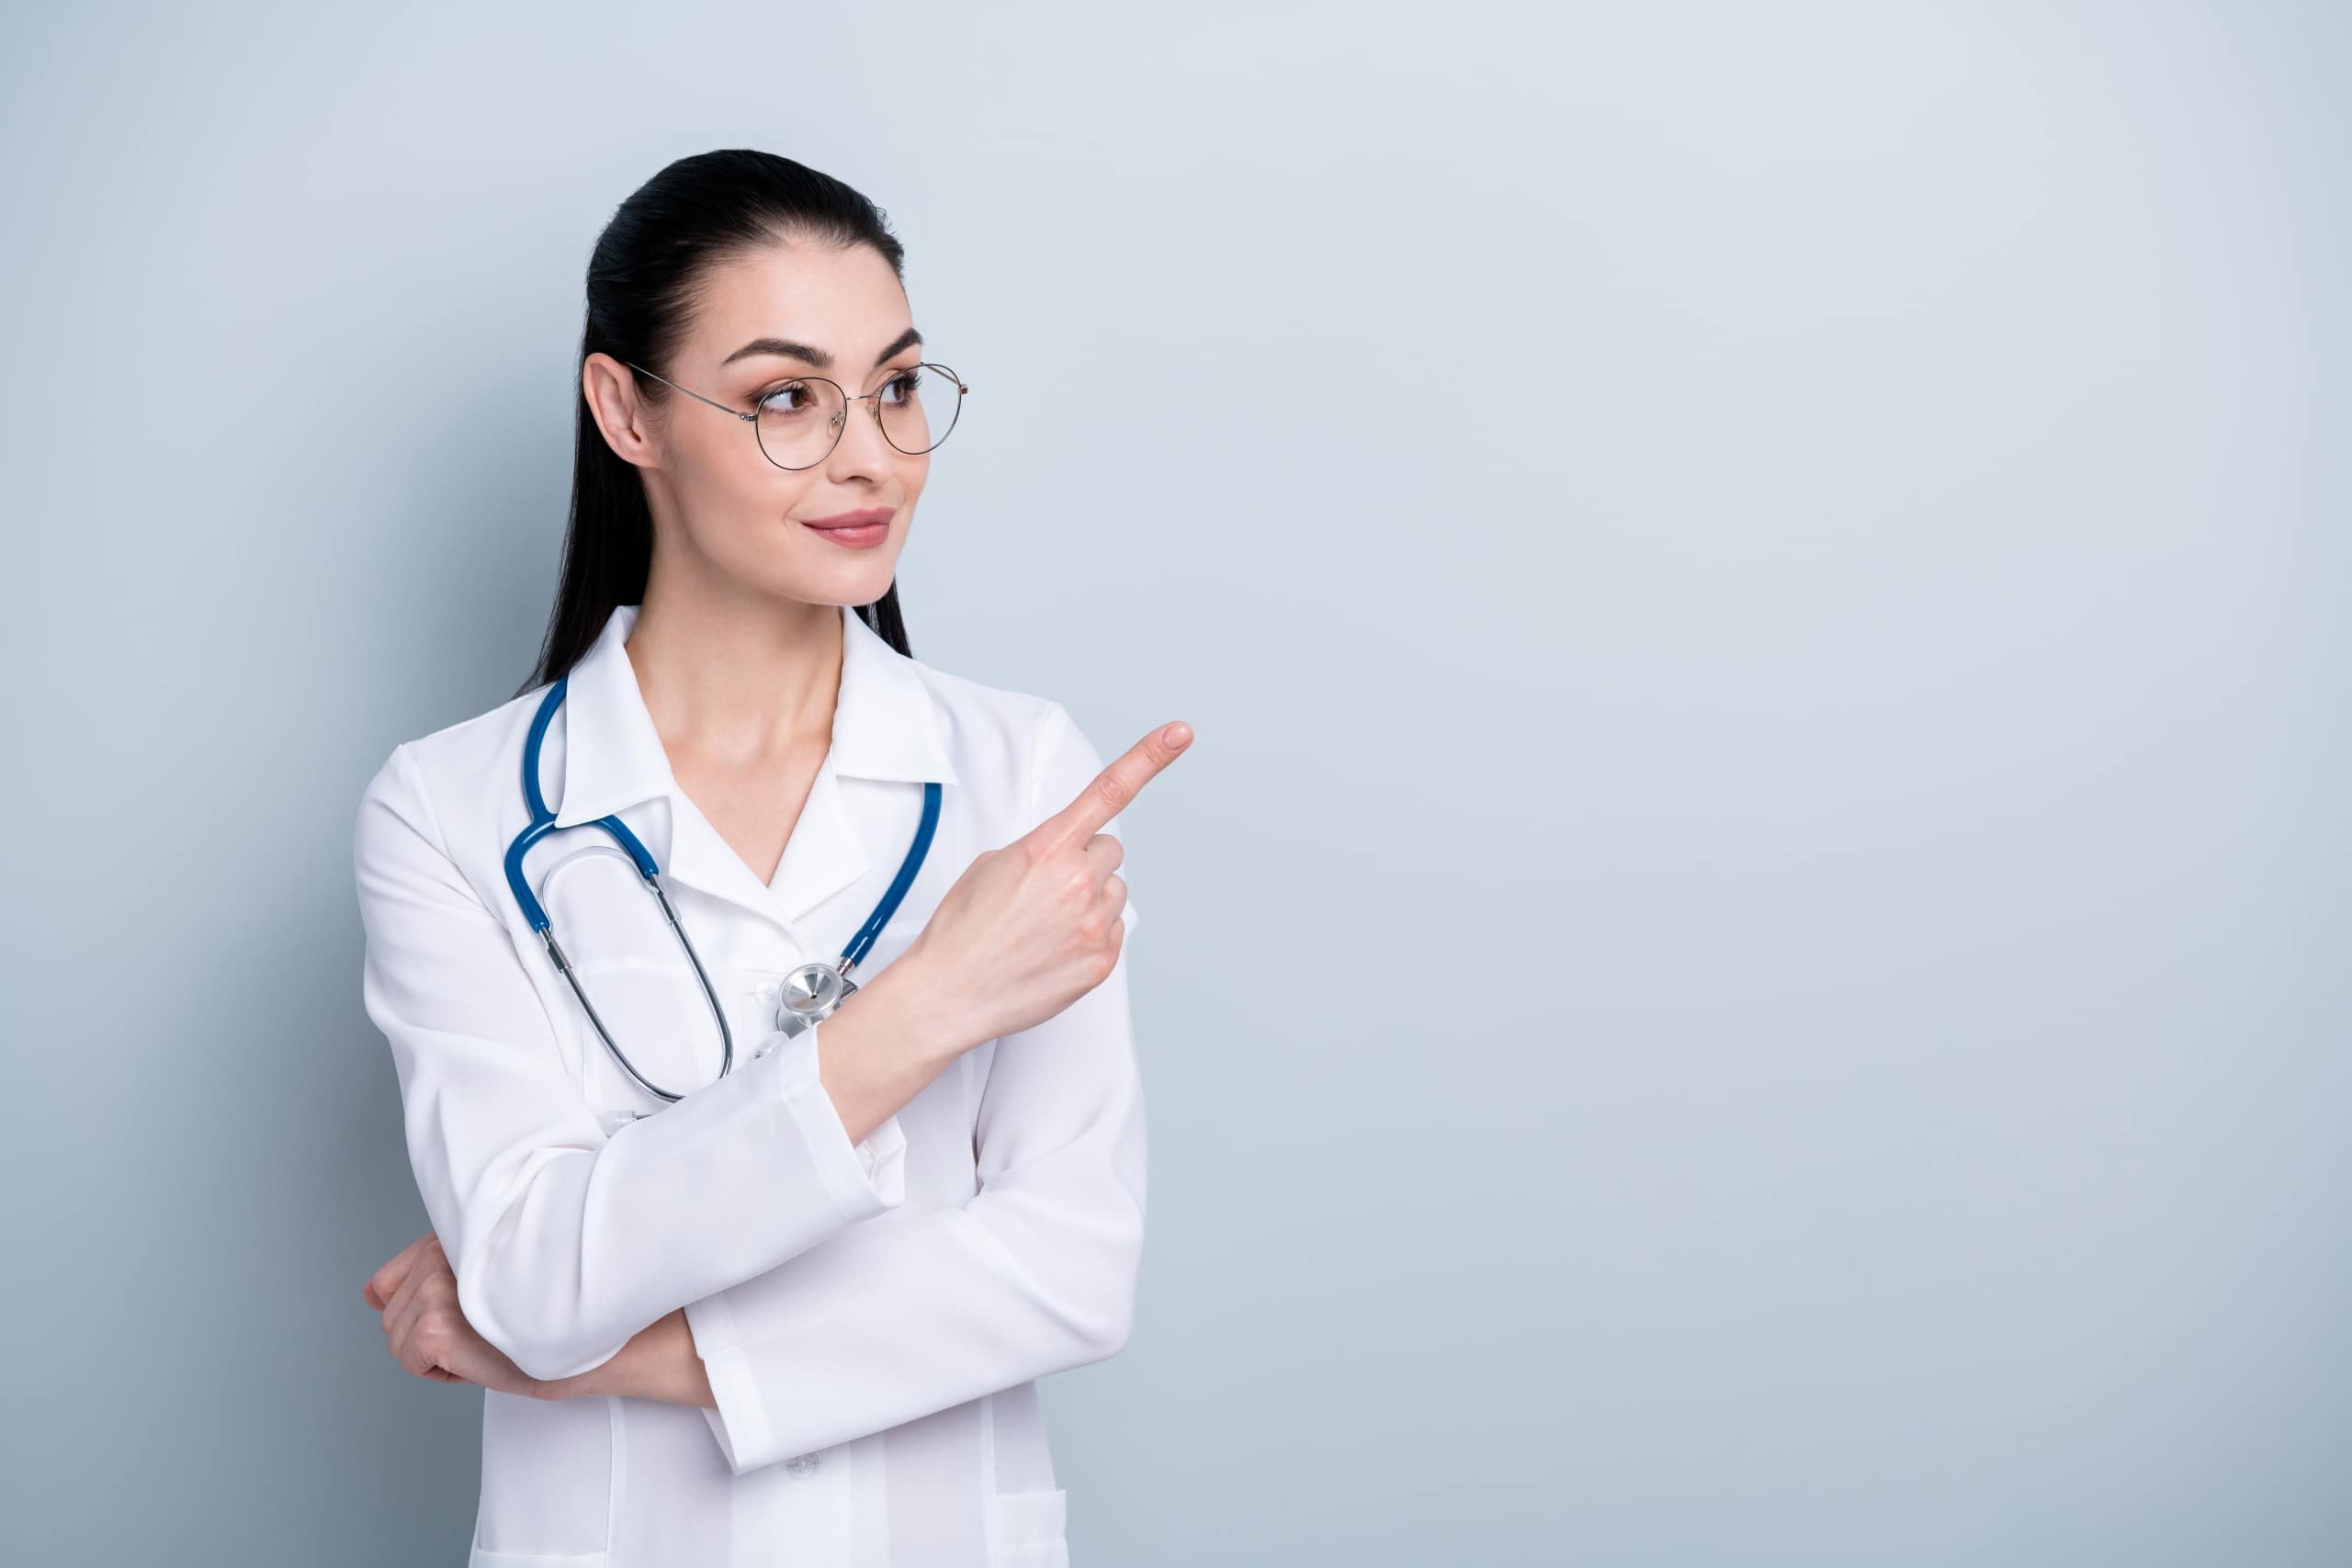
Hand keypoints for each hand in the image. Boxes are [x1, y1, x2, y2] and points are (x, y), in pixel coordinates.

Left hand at [362, 1230, 543, 1398]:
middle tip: (478, 1327)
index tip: (451, 1314)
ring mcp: (436, 1288)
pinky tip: (475, 1356)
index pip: (390, 1279)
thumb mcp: (473, 1282)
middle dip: (429, 1332)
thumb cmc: (534, 1312)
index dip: (413, 1307)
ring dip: (435, 1352)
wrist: (572, 1342)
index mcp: (449, 1237)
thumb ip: (419, 1278)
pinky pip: (410, 1361)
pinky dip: (440, 1371)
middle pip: (391, 1314)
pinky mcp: (434, 1326)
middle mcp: (439, 1254)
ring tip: (479, 1339)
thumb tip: (368, 1295)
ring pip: (396, 1340)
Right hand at [898, 718, 1189, 1052]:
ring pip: (1113, 891)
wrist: (951, 992)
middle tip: (1047, 889)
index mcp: (1047, 849)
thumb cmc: (964, 930)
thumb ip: (1042, 849)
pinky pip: (1112, 930)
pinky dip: (1089, 935)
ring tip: (1045, 924)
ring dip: (1089, 900)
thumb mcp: (993, 865)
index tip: (1179, 733)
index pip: (1108, 792)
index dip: (1150, 758)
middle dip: (1085, 862)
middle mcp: (1078, 882)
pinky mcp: (1101, 960)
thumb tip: (1068, 857)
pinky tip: (1054, 948)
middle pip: (1109, 851)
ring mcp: (1093, 923)